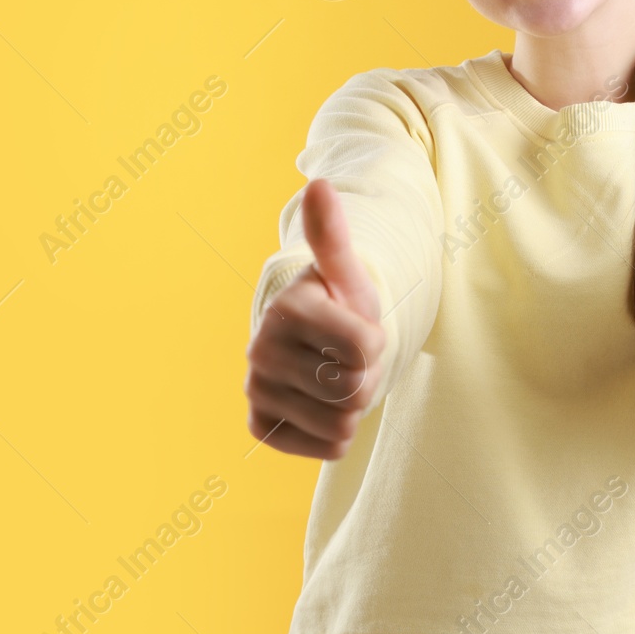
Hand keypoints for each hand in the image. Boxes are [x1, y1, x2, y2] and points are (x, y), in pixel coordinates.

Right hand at [245, 178, 384, 459]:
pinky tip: (320, 405)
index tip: (359, 330)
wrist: (312, 347)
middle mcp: (261, 350)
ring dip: (353, 407)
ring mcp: (256, 392)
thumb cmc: (338, 306)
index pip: (367, 348)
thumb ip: (333, 235)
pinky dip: (336, 434)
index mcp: (287, 310)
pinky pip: (328, 448)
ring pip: (344, 423)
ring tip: (334, 379)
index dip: (377, 342)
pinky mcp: (261, 428)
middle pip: (356, 389)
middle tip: (347, 359)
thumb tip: (319, 185)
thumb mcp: (345, 272)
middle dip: (366, 377)